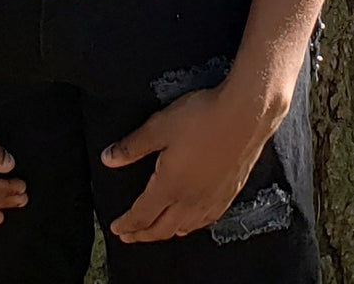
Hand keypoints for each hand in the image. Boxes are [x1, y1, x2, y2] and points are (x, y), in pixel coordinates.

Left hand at [100, 81, 282, 242]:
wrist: (245, 116)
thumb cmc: (202, 118)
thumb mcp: (159, 127)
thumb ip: (132, 146)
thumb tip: (108, 159)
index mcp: (170, 186)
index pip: (142, 215)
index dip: (127, 224)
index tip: (116, 228)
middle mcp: (190, 200)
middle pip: (162, 229)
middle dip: (142, 234)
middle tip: (130, 236)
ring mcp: (211, 199)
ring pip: (185, 228)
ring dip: (166, 232)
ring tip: (157, 231)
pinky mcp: (228, 193)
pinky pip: (205, 220)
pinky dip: (191, 226)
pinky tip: (192, 220)